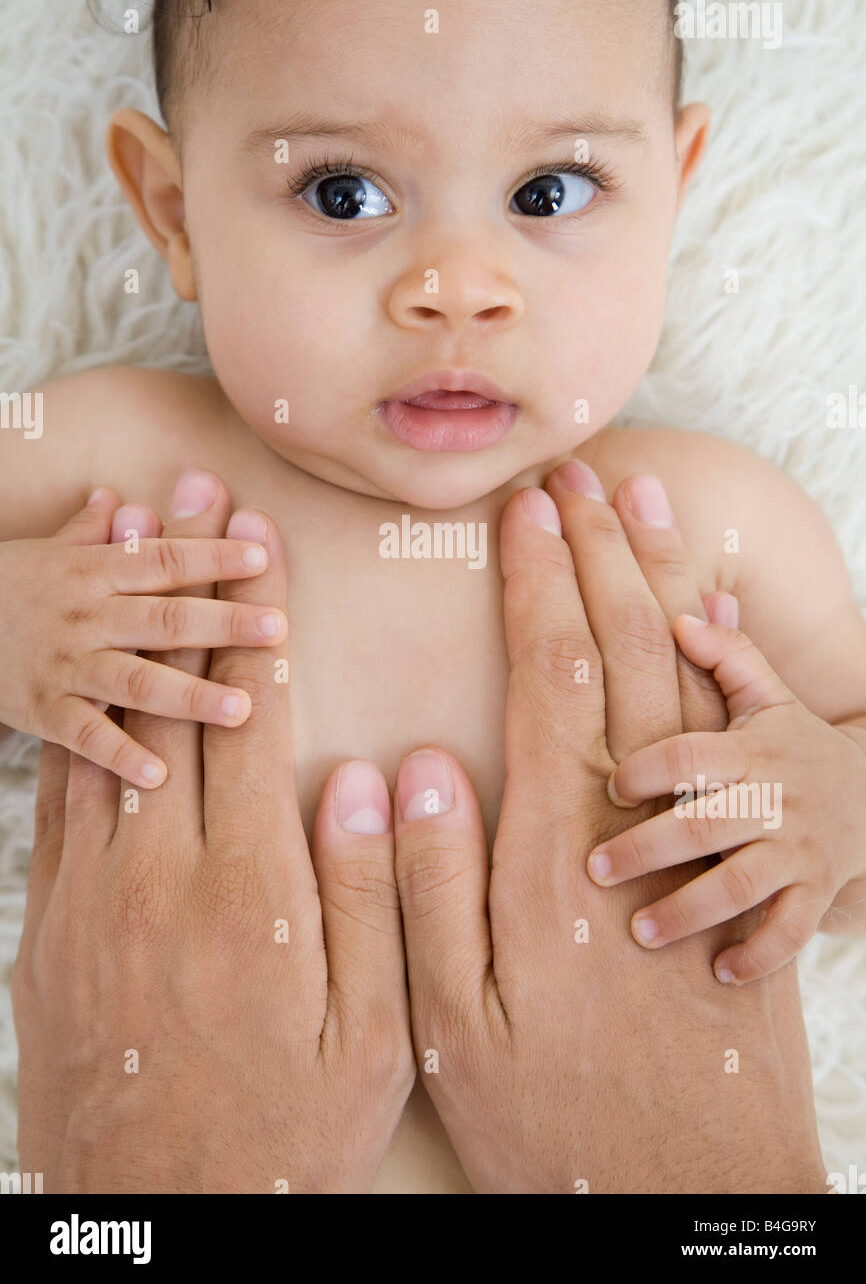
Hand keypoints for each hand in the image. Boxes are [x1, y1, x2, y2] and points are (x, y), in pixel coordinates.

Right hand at [0, 469, 287, 786]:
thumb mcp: (46, 548)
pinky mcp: (44, 711)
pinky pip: (87, 736)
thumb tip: (123, 496)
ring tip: (241, 709)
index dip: (210, 558)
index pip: (163, 560)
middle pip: (164, 619)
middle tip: (276, 631)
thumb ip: (92, 527)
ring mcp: (67, 665)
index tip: (259, 559)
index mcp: (95, 572)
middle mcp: (87, 616)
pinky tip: (160, 775)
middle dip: (222, 625)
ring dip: (190, 696)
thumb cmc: (5, 587)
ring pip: (136, 680)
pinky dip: (121, 756)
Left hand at [12, 475, 413, 1192]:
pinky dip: (71, 721)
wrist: (157, 1221)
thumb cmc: (282, 1127)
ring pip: (105, 733)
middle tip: (177, 496)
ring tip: (115, 544)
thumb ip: (373, 896)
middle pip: (171, 703)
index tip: (258, 548)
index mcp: (254, 893)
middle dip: (177, 591)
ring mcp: (92, 900)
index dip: (257, 626)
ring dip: (112, 632)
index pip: (254, 725)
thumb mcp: (371, 1033)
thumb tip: (370, 778)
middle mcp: (164, 878)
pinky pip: (57, 802)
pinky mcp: (48, 930)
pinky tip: (78, 680)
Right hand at [391, 464, 824, 1192]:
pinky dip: (720, 665)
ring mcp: (699, 844)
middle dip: (598, 556)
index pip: (549, 679)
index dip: (538, 585)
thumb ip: (428, 884)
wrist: (693, 1193)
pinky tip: (708, 618)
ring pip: (683, 682)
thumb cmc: (557, 1115)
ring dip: (659, 586)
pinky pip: (736, 743)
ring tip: (643, 509)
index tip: (526, 512)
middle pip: (620, 658)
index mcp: (553, 851)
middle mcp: (633, 826)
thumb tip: (417, 760)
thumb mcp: (455, 1022)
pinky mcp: (743, 871)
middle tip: (579, 476)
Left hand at [588, 614, 865, 982]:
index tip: (609, 788)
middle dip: (649, 849)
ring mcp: (798, 850)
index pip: (693, 755)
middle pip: (707, 826)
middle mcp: (774, 800)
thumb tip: (678, 613)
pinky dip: (757, 955)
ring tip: (640, 932)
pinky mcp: (816, 891)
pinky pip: (789, 931)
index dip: (650, 770)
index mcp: (752, 749)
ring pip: (742, 886)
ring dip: (690, 911)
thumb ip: (725, 655)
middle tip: (596, 870)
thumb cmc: (793, 741)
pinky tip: (718, 974)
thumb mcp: (767, 694)